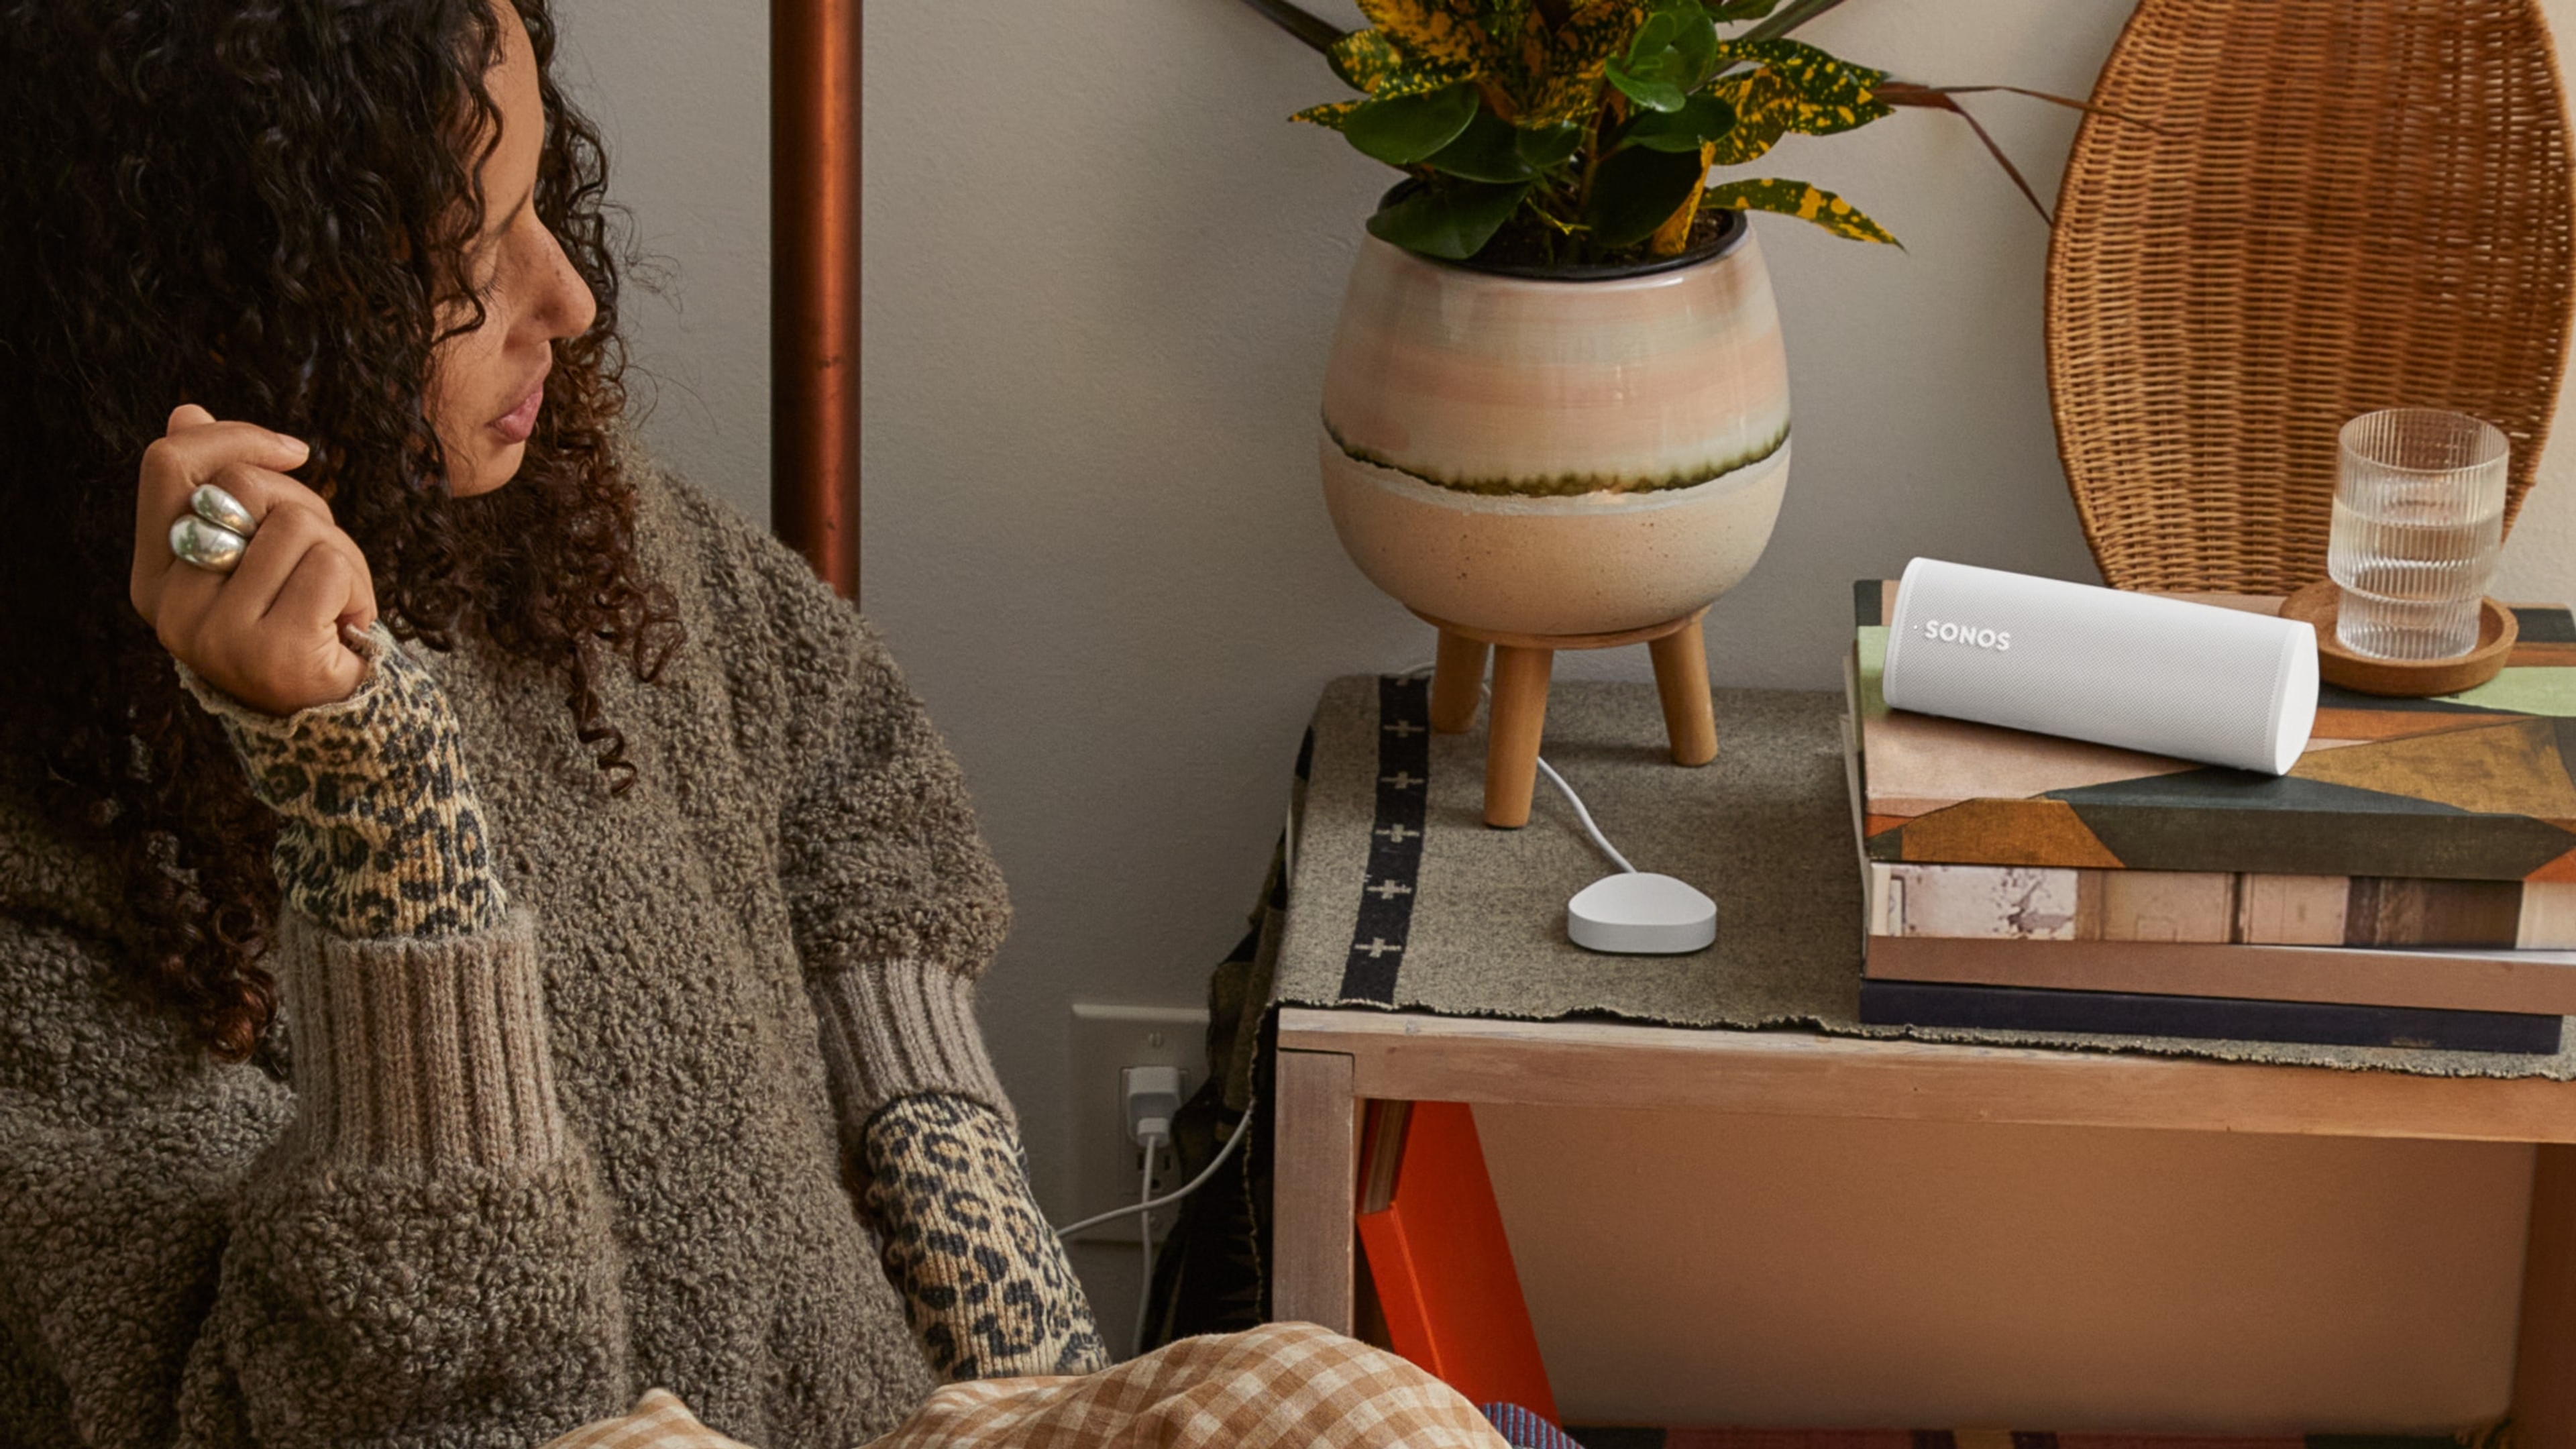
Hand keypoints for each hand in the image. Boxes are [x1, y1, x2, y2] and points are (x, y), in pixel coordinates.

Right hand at [130, 404, 378, 716]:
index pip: (169, 465)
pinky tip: (346, 623)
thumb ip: (221, 488)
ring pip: (298, 524)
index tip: (294, 451)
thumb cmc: (298, 618)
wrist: (336, 716)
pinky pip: (331, 564)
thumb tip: (186, 412)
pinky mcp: (273, 649)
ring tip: (333, 601)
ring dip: (340, 553)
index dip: (234, 437)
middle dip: (305, 504)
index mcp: (154, 575)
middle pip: (245, 485)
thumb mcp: (257, 549)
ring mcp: (217, 633)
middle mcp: (172, 607)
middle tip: (321, 559)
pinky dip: (357, 584)